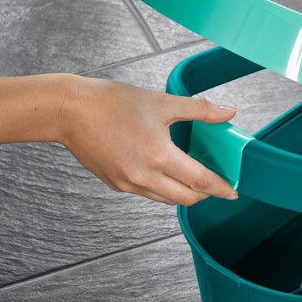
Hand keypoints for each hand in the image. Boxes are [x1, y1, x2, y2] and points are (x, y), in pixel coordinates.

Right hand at [58, 75, 237, 205]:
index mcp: (158, 155)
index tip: (233, 192)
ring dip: (183, 192)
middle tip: (215, 183)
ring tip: (191, 176)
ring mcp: (127, 183)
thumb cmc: (111, 102)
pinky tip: (163, 170)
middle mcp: (143, 176)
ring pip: (166, 199)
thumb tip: (228, 112)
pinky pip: (147, 193)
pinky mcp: (115, 184)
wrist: (69, 111)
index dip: (221, 188)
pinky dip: (161, 187)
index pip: (200, 181)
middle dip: (205, 194)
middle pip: (186, 198)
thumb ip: (200, 109)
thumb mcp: (161, 102)